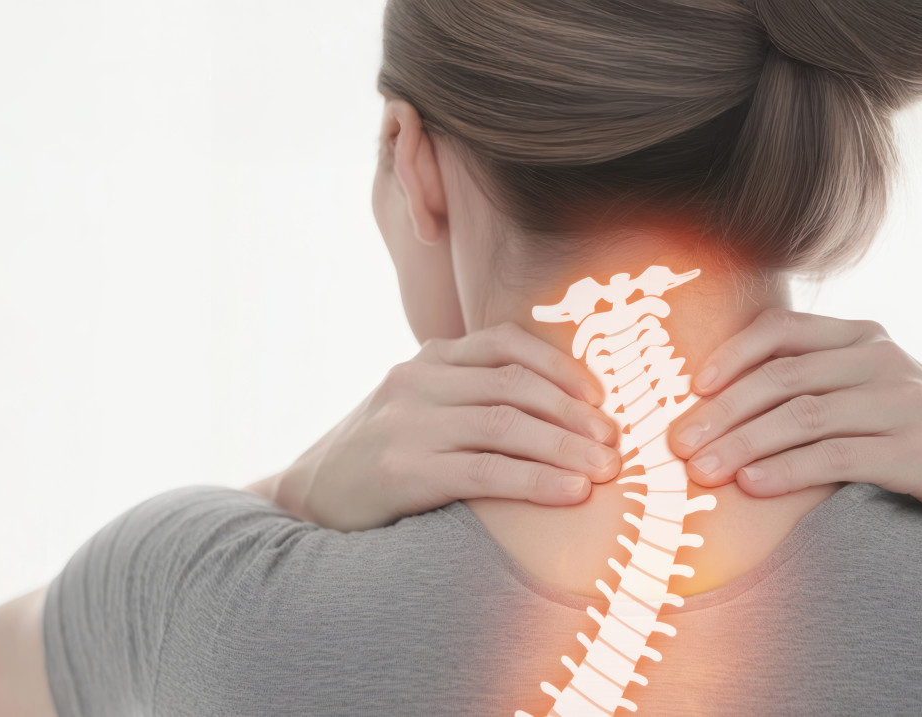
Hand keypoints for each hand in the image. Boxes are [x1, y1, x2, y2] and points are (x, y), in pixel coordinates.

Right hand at [252, 322, 621, 531]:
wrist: (307, 498)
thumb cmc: (378, 455)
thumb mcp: (415, 408)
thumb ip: (466, 394)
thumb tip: (557, 407)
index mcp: (425, 360)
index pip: (506, 343)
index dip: (562, 368)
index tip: (600, 398)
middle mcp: (415, 381)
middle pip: (516, 385)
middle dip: (575, 414)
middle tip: (615, 443)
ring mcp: (406, 424)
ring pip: (508, 424)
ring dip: (567, 447)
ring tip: (605, 470)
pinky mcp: (401, 471)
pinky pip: (486, 471)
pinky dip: (538, 480)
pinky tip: (571, 493)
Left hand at [667, 308, 921, 500]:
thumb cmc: (886, 429)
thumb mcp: (848, 390)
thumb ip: (797, 383)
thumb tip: (703, 406)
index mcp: (858, 336)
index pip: (782, 329)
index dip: (731, 354)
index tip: (692, 387)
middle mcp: (882, 360)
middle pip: (783, 377)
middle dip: (723, 413)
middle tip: (681, 444)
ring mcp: (902, 403)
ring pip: (803, 416)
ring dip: (744, 445)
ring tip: (704, 471)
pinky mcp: (915, 450)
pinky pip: (836, 456)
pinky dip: (786, 470)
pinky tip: (751, 484)